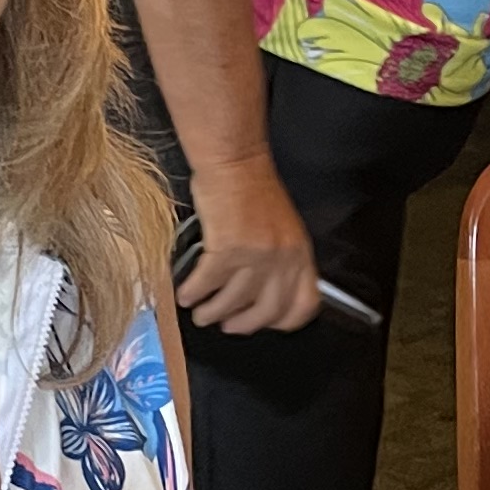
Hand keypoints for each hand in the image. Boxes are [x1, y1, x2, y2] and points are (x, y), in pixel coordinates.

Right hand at [179, 157, 322, 335]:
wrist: (234, 162)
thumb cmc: (253, 188)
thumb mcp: (282, 228)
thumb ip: (281, 260)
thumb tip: (265, 290)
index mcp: (300, 253)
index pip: (304, 304)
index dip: (283, 321)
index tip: (268, 324)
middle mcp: (283, 257)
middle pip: (267, 311)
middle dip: (244, 325)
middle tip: (229, 326)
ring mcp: (256, 256)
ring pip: (233, 302)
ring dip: (213, 313)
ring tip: (202, 313)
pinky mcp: (227, 250)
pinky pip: (207, 284)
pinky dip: (193, 293)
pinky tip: (186, 294)